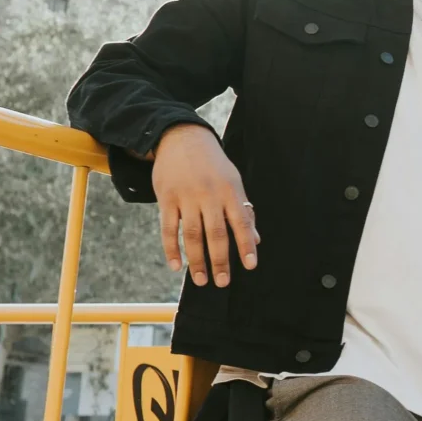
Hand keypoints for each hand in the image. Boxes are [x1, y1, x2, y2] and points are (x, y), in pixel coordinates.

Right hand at [152, 124, 256, 286]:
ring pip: (191, 234)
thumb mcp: (233, 180)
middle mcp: (209, 194)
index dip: (246, 245)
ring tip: (201, 280)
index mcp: (230, 190)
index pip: (241, 222)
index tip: (250, 266)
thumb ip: (242, 209)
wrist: (181, 138)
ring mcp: (186, 197)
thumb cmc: (212, 164)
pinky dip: (171, 249)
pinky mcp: (166, 198)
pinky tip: (177, 265)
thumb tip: (254, 240)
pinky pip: (168, 228)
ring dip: (196, 260)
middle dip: (220, 260)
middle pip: (215, 233)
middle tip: (222, 282)